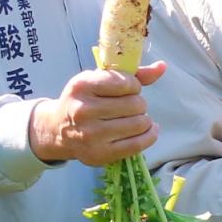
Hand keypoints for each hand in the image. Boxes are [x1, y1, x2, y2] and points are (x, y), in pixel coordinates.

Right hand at [32, 63, 163, 167]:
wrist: (58, 129)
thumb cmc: (85, 100)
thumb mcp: (99, 80)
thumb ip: (131, 73)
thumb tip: (162, 67)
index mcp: (82, 86)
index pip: (125, 82)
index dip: (134, 85)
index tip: (130, 88)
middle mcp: (83, 110)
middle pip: (135, 104)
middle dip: (139, 103)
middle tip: (131, 106)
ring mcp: (90, 135)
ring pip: (139, 123)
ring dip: (144, 120)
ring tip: (136, 118)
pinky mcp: (99, 154)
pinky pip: (137, 144)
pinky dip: (150, 135)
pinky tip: (148, 130)